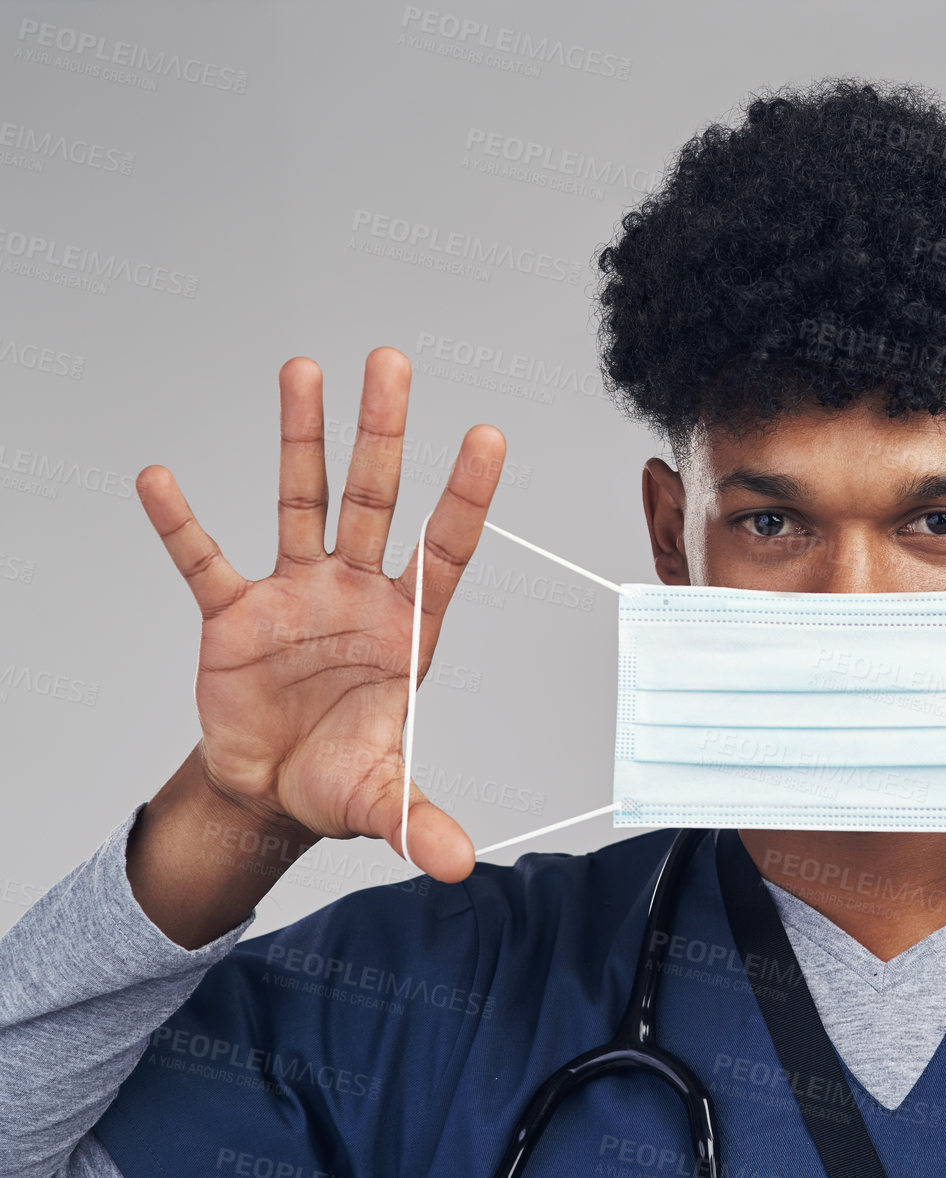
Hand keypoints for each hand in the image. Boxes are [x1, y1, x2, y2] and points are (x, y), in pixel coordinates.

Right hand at [136, 347, 505, 884]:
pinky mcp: (233, 615)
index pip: (445, 548)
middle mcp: (357, 593)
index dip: (465, 496)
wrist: (274, 789)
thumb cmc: (342, 777)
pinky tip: (159, 478)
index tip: (487, 435)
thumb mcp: (385, 800)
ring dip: (302, 438)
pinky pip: (205, 562)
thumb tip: (459, 865)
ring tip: (303, 369)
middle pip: (375, 499)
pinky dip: (181, 524)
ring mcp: (295, 594)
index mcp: (407, 627)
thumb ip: (421, 820)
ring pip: (301, 501)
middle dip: (383, 434)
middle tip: (391, 361)